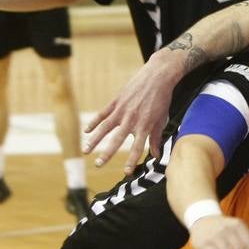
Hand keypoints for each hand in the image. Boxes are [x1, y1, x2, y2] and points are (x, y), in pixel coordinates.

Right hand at [83, 52, 182, 171]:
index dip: (131, 161)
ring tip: (86, 151)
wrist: (158, 76)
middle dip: (107, 153)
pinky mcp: (116, 101)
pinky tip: (86, 131)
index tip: (126, 173)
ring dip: (95, 140)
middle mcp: (132, 119)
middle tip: (98, 165)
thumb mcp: (161, 119)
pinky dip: (94, 122)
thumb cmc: (162, 99)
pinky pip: (102, 114)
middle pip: (117, 140)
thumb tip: (156, 155)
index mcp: (144, 125)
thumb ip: (156, 138)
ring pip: (105, 128)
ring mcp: (122, 110)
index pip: (137, 148)